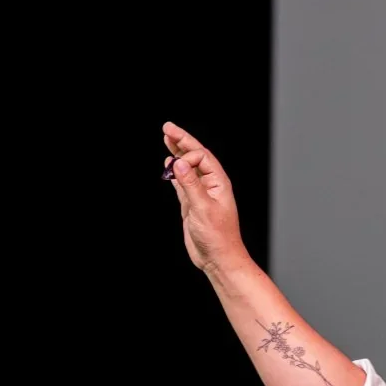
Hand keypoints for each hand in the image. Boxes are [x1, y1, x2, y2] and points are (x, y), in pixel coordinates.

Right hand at [163, 122, 245, 273]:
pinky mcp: (192, 204)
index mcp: (219, 183)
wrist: (218, 259)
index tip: (175, 166)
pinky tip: (169, 164)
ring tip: (167, 139)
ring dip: (177, 154)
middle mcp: (211, 185)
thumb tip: (178, 163)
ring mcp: (201, 194)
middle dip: (182, 141)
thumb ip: (190, 185)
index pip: (201, 158)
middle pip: (195, 157)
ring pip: (187, 168)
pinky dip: (175, 172)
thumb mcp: (203, 209)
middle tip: (166, 127)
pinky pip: (183, 182)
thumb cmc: (218, 237)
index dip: (187, 155)